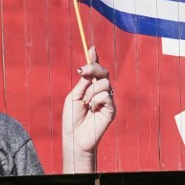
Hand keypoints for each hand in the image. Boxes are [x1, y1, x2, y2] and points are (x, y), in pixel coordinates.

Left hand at [62, 47, 115, 172]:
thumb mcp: (74, 97)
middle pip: (103, 72)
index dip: (94, 59)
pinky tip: (93, 110)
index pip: (95, 71)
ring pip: (104, 83)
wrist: (75, 137)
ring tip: (86, 104)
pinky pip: (106, 96)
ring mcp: (108, 100)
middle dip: (93, 68)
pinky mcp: (112, 109)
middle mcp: (101, 92)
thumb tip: (88, 69)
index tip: (91, 47)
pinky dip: (96, 101)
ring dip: (91, 92)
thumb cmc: (72, 119)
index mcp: (90, 88)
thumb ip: (83, 84)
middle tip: (83, 71)